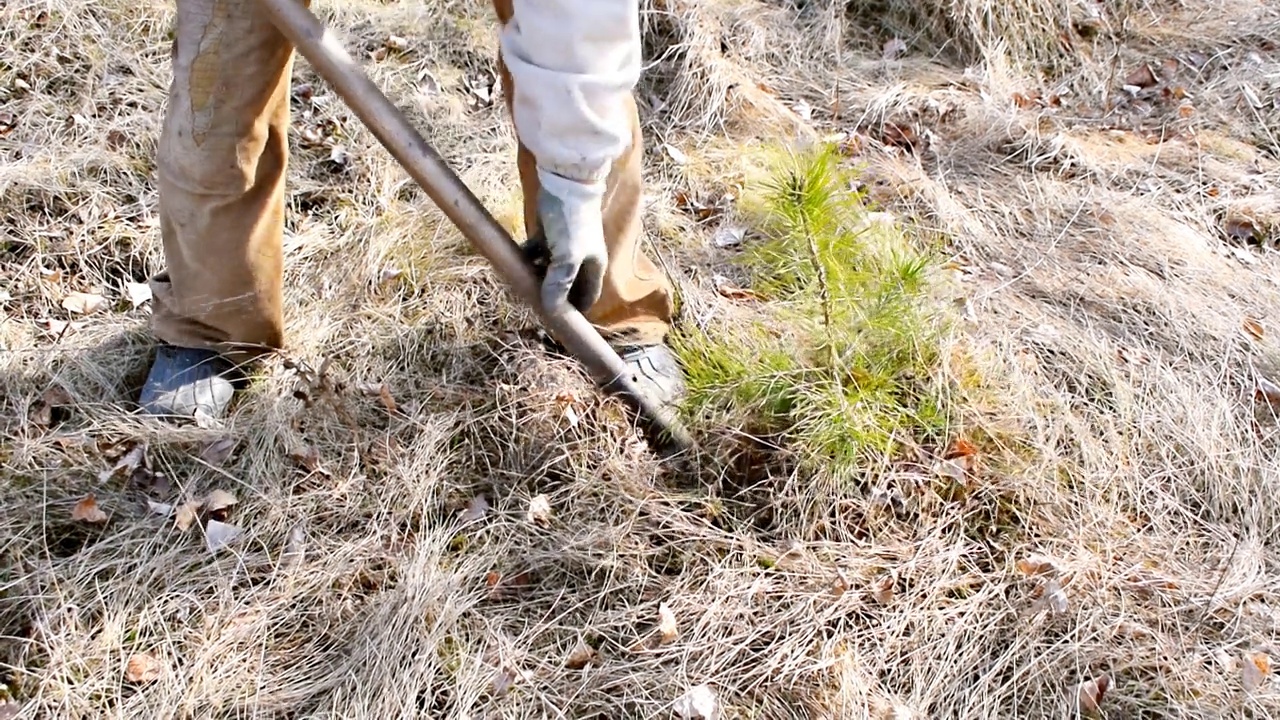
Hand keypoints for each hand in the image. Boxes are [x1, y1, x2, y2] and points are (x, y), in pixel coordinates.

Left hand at [528, 172, 607, 313]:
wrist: (565, 183)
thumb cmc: (572, 221)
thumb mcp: (568, 256)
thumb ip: (559, 283)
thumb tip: (550, 309)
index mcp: (593, 266)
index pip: (587, 296)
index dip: (575, 311)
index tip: (558, 322)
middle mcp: (581, 259)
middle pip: (566, 285)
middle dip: (551, 296)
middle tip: (533, 307)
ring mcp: (563, 247)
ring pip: (548, 270)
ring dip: (535, 279)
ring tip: (519, 289)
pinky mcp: (547, 235)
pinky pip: (536, 254)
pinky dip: (526, 261)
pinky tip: (513, 265)